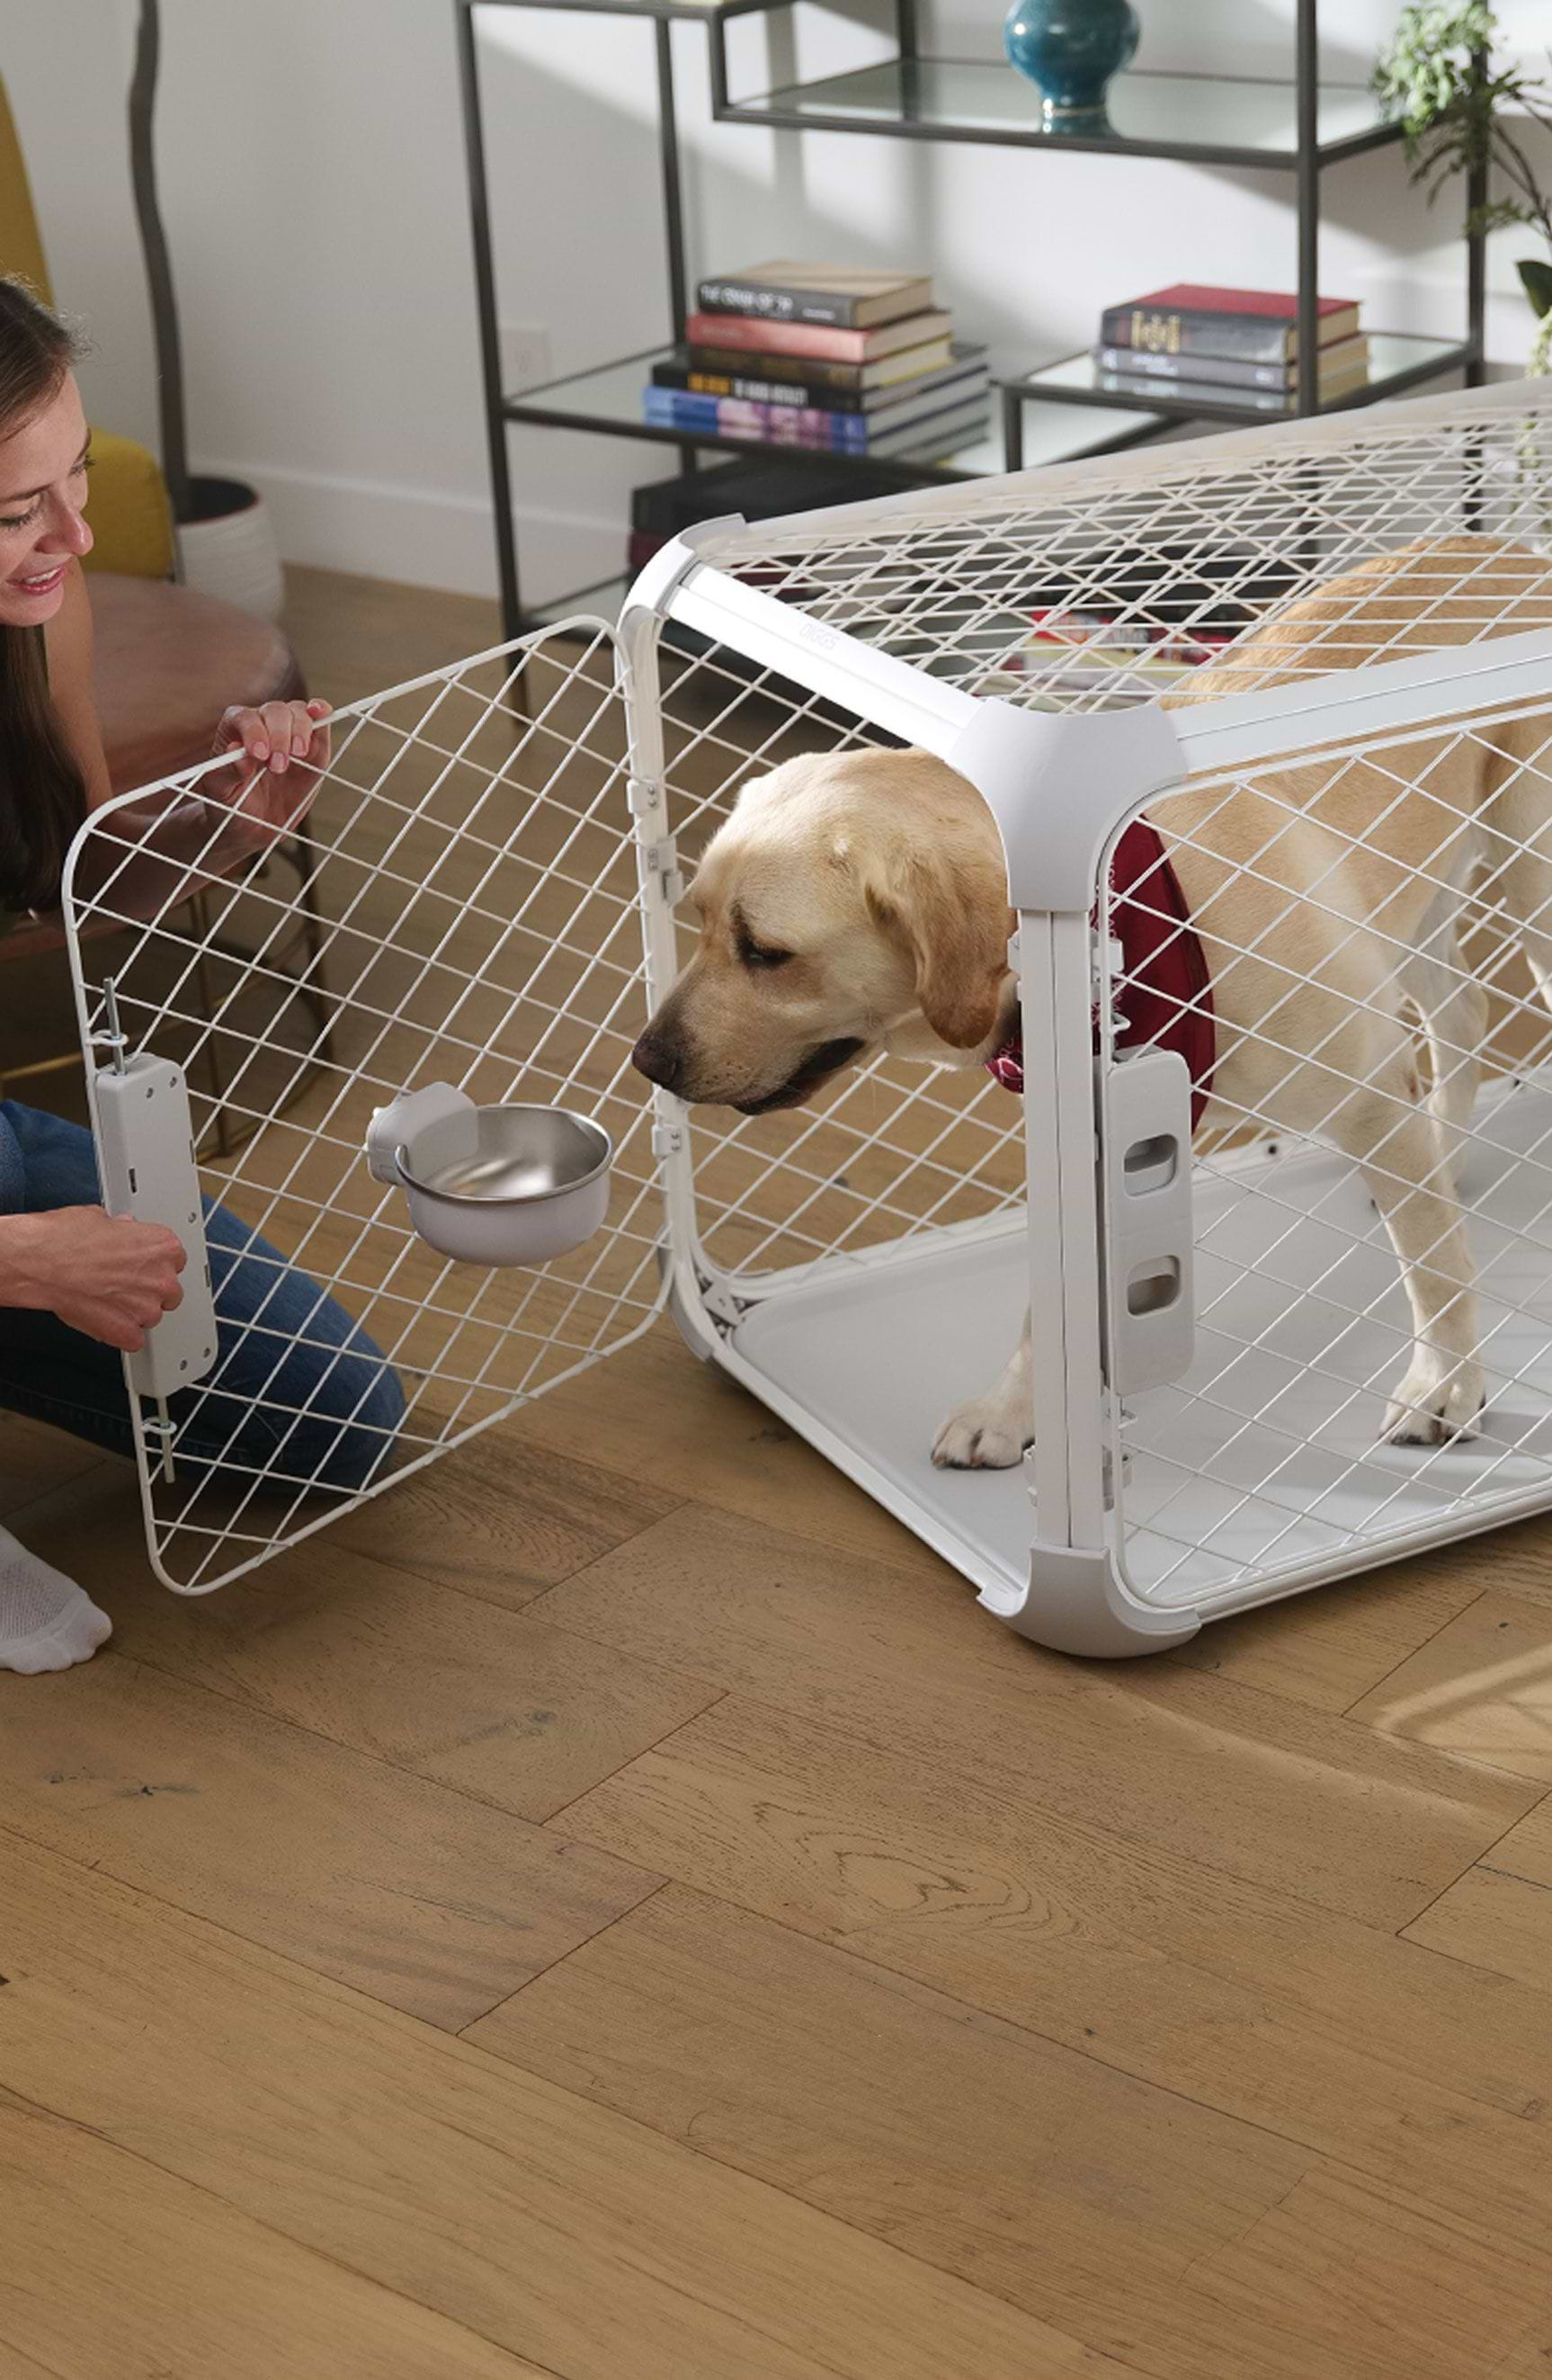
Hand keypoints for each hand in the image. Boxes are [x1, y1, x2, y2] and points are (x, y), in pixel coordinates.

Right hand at [0, 1207, 186, 1351]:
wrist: (41, 1264)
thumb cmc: (64, 1240)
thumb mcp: (100, 1218)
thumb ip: (122, 1230)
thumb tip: (121, 1231)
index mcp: (162, 1246)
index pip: (174, 1261)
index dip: (154, 1265)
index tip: (141, 1266)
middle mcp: (162, 1278)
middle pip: (169, 1292)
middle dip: (148, 1290)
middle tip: (122, 1285)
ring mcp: (147, 1308)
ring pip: (151, 1316)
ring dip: (134, 1311)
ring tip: (106, 1300)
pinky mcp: (128, 1332)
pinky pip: (134, 1339)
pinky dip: (121, 1333)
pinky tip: (103, 1319)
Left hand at [205, 697, 332, 844]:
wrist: (256, 824)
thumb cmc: (234, 804)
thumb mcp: (222, 793)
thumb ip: (229, 773)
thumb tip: (239, 754)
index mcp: (235, 729)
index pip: (245, 719)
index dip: (254, 732)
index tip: (259, 755)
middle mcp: (263, 723)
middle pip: (275, 712)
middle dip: (279, 737)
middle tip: (278, 767)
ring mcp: (290, 731)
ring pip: (298, 712)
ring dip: (301, 730)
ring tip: (298, 755)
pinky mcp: (313, 745)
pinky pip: (319, 721)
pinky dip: (322, 714)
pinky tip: (322, 714)